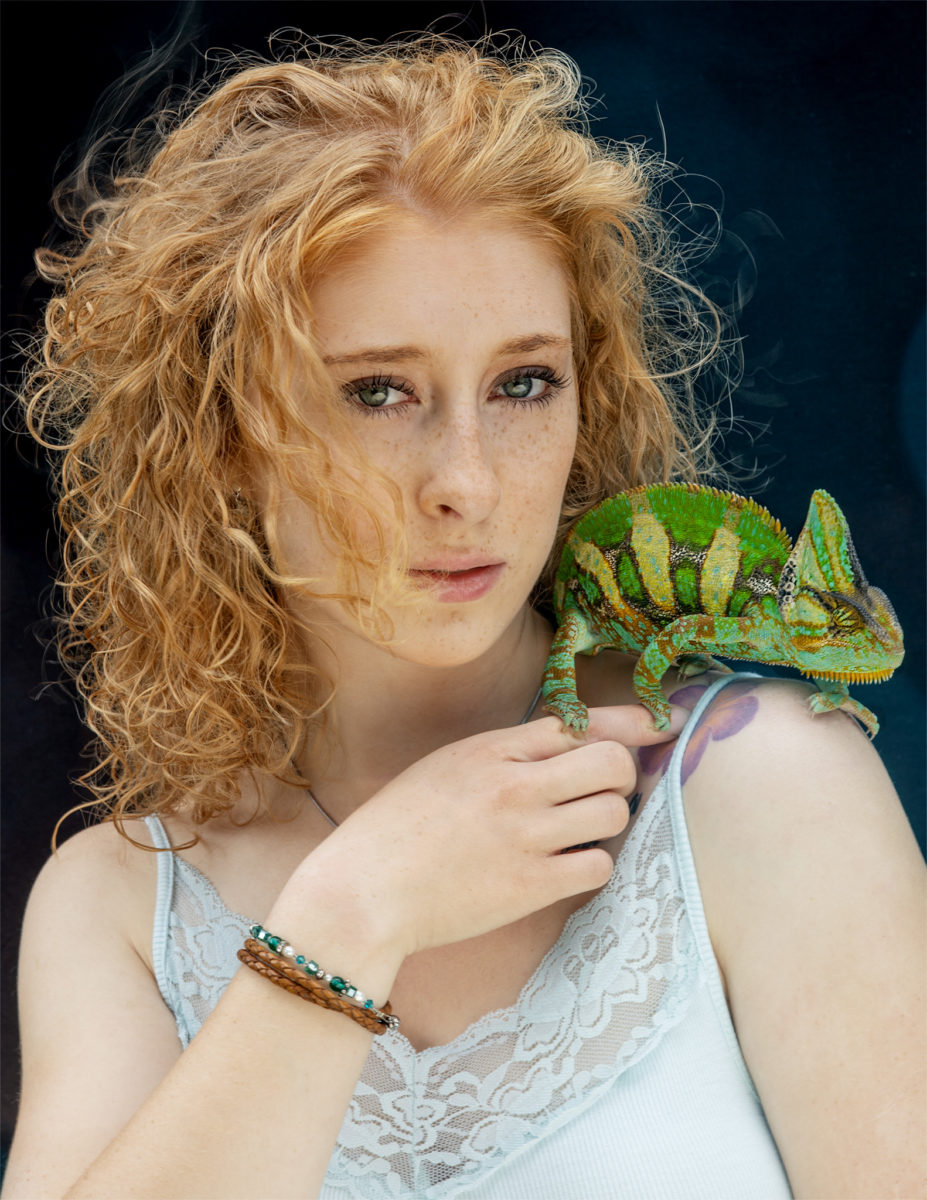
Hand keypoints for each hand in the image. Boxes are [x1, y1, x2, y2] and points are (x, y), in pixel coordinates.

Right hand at [297, 704, 689, 959]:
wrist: (363, 891)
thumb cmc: (397, 828)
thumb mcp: (446, 767)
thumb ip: (505, 752)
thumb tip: (568, 741)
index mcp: (491, 747)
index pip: (580, 722)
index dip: (631, 723)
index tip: (663, 724)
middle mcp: (515, 784)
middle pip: (613, 763)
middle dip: (621, 777)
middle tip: (602, 793)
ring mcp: (526, 835)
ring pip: (615, 813)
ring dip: (608, 822)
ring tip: (579, 832)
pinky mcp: (532, 886)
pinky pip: (599, 866)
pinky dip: (591, 865)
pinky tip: (566, 867)